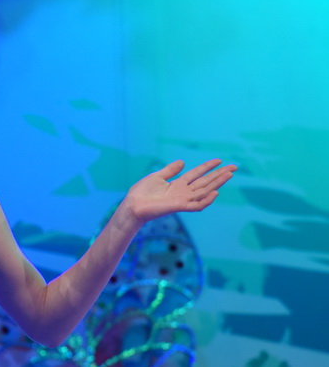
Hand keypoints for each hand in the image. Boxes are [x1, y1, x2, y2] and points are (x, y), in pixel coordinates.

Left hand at [120, 158, 235, 226]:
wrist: (132, 205)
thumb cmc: (141, 193)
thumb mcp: (157, 177)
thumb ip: (170, 170)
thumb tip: (182, 161)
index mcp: (178, 184)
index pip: (197, 174)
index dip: (208, 167)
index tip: (219, 160)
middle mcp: (183, 192)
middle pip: (205, 182)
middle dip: (219, 175)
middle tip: (234, 167)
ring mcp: (182, 199)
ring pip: (204, 191)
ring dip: (217, 183)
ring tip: (229, 175)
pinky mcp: (179, 206)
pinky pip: (196, 205)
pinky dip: (206, 200)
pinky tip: (215, 193)